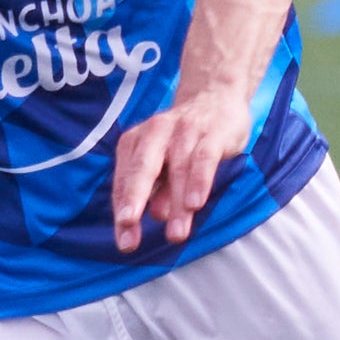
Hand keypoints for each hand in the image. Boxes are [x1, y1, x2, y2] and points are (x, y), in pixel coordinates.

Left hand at [108, 87, 251, 251]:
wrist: (216, 97)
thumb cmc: (184, 140)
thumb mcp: (166, 165)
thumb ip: (159, 190)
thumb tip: (156, 216)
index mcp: (136, 142)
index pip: (126, 180)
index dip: (124, 210)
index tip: (126, 242)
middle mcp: (155, 133)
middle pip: (142, 168)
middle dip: (134, 198)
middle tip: (128, 225)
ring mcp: (184, 131)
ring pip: (178, 169)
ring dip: (176, 203)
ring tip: (176, 235)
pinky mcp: (212, 132)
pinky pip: (203, 158)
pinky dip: (199, 181)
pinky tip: (195, 204)